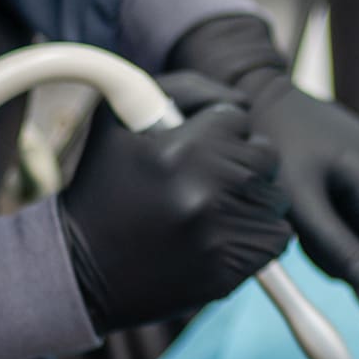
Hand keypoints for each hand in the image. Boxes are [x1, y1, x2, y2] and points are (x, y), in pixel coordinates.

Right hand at [57, 73, 289, 334]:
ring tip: (212, 207)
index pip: (237, 117)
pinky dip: (257, 234)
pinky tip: (223, 234)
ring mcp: (222, 233)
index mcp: (183, 149)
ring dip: (251, 198)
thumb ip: (180, 89)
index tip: (196, 146)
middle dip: (241, 161)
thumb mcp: (119, 120)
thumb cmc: (102, 188)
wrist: (81, 269)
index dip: (218, 129)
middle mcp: (208, 190)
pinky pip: (276, 238)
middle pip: (265, 156)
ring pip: (275, 197)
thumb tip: (240, 99)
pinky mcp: (229, 269)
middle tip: (210, 177)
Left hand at [170, 14, 358, 309]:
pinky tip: (304, 208)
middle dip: (355, 263)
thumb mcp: (294, 201)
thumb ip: (333, 245)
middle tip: (311, 260)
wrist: (253, 92)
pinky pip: (357, 208)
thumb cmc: (269, 145)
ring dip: (340, 243)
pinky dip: (334, 223)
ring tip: (299, 224)